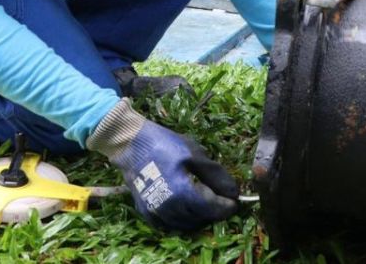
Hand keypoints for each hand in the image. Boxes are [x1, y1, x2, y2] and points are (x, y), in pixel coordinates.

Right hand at [86, 99, 238, 230]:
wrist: (130, 143)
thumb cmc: (164, 144)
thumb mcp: (194, 154)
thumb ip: (216, 175)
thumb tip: (234, 192)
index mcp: (184, 193)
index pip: (213, 208)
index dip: (227, 206)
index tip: (235, 201)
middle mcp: (170, 208)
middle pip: (201, 218)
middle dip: (214, 211)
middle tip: (219, 198)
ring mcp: (156, 212)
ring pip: (185, 224)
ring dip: (198, 216)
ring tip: (203, 202)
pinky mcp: (146, 211)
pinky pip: (168, 224)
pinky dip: (180, 220)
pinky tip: (185, 207)